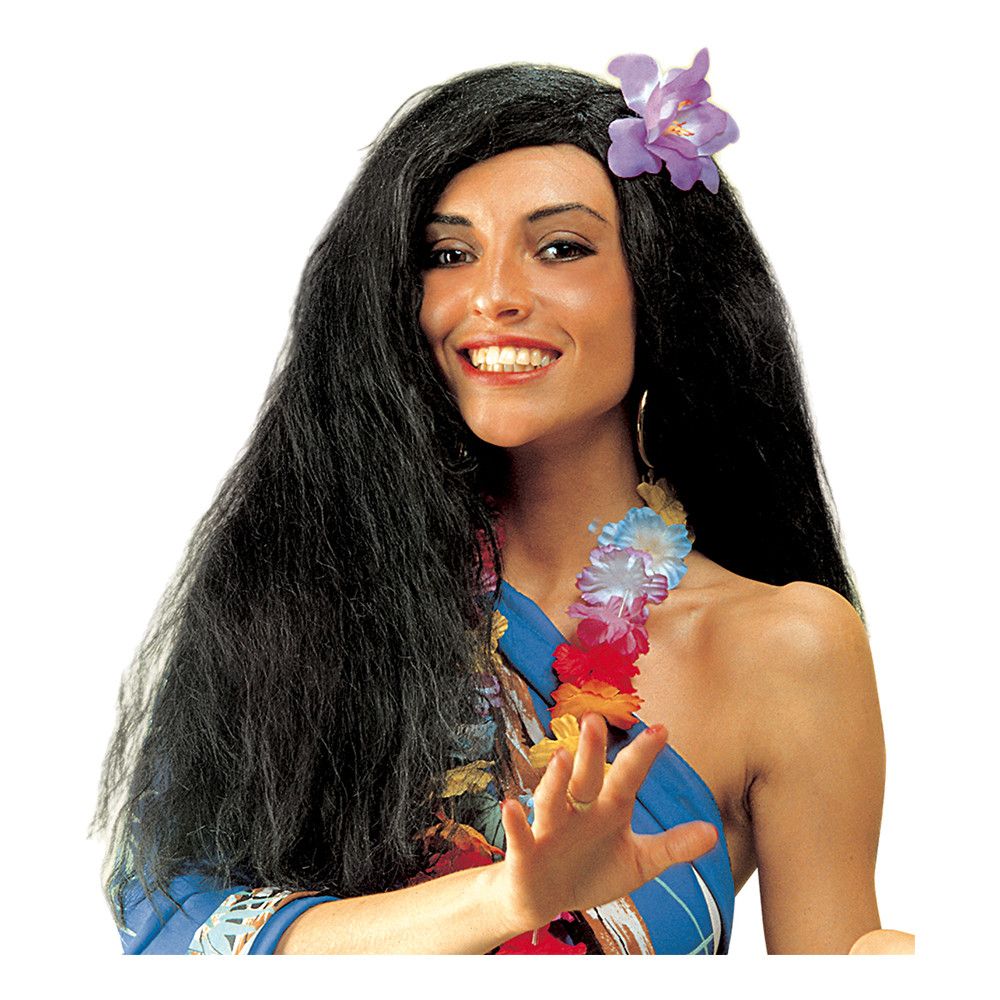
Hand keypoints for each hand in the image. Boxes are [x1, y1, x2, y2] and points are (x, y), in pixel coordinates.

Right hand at [495, 711, 718, 932]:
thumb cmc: (593, 869)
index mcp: (608, 809)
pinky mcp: (526, 853)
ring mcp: (551, 829)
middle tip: (595, 719)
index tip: (663, 729)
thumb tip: (712, 832)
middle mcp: (578, 811)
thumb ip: (672, 846)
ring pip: (552, 800)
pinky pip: (520, 836)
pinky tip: (511, 805)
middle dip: (591, 751)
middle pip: (586, 777)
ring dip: (555, 779)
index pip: (628, 777)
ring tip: (561, 757)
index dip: (643, 756)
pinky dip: (515, 823)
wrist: (545, 897)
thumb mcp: (639, 862)